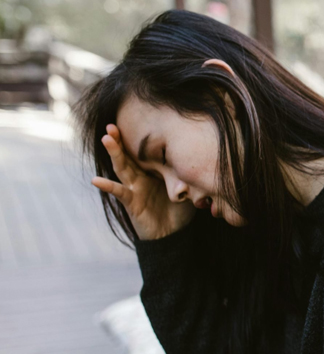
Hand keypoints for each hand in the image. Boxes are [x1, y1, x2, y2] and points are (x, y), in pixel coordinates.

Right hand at [91, 124, 194, 239]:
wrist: (174, 234)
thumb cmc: (180, 209)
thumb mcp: (187, 187)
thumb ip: (187, 172)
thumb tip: (199, 157)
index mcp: (153, 170)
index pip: (144, 151)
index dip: (138, 137)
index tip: (135, 119)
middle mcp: (141, 177)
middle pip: (129, 154)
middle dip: (120, 139)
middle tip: (112, 123)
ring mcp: (134, 188)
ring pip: (122, 167)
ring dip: (114, 153)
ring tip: (106, 138)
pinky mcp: (132, 202)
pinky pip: (119, 192)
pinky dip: (108, 186)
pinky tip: (96, 180)